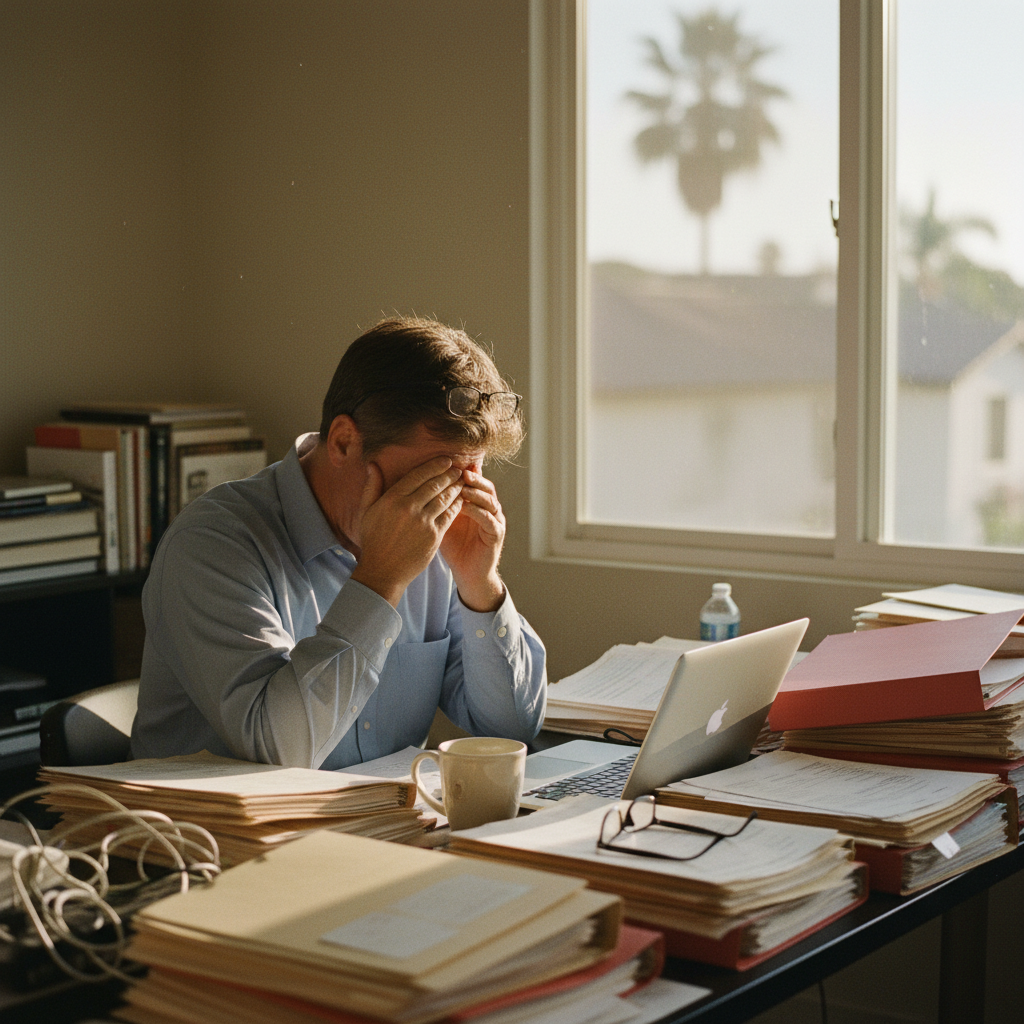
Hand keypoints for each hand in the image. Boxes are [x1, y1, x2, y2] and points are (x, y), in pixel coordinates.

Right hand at [350, 458, 464, 606]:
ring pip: (445, 498)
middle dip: (449, 474)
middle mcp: (408, 508)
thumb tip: (373, 464)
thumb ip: (372, 486)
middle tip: (459, 467)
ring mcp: (423, 522)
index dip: (435, 466)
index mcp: (392, 499)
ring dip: (456, 487)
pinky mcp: (434, 536)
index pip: (418, 475)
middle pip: (435, 484)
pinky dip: (457, 505)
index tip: (446, 460)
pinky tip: (462, 499)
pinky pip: (449, 515)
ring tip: (462, 481)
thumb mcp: (366, 511)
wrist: (382, 571)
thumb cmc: (373, 540)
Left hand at [440, 469, 505, 611]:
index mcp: (475, 501)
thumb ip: (433, 502)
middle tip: (457, 467)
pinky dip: (479, 512)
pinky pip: (490, 519)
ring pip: (489, 499)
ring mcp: (495, 520)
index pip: (470, 479)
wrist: (468, 573)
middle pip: (483, 484)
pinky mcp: (497, 535)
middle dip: (470, 475)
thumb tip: (411, 485)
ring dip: (476, 491)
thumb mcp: (440, 520)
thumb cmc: (453, 546)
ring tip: (463, 484)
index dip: (459, 469)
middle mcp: (487, 507)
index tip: (444, 460)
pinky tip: (466, 507)